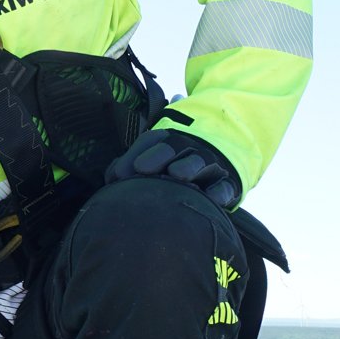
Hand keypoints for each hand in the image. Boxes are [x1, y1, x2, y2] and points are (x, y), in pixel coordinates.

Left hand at [105, 127, 240, 209]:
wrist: (221, 163)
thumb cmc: (175, 170)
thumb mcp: (155, 162)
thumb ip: (130, 167)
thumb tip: (112, 176)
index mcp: (168, 142)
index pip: (150, 141)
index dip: (134, 154)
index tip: (120, 174)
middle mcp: (188, 150)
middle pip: (173, 146)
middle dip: (158, 154)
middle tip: (142, 168)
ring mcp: (209, 165)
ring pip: (199, 161)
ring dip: (188, 166)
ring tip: (176, 174)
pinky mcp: (227, 184)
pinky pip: (224, 186)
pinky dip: (218, 191)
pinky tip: (210, 198)